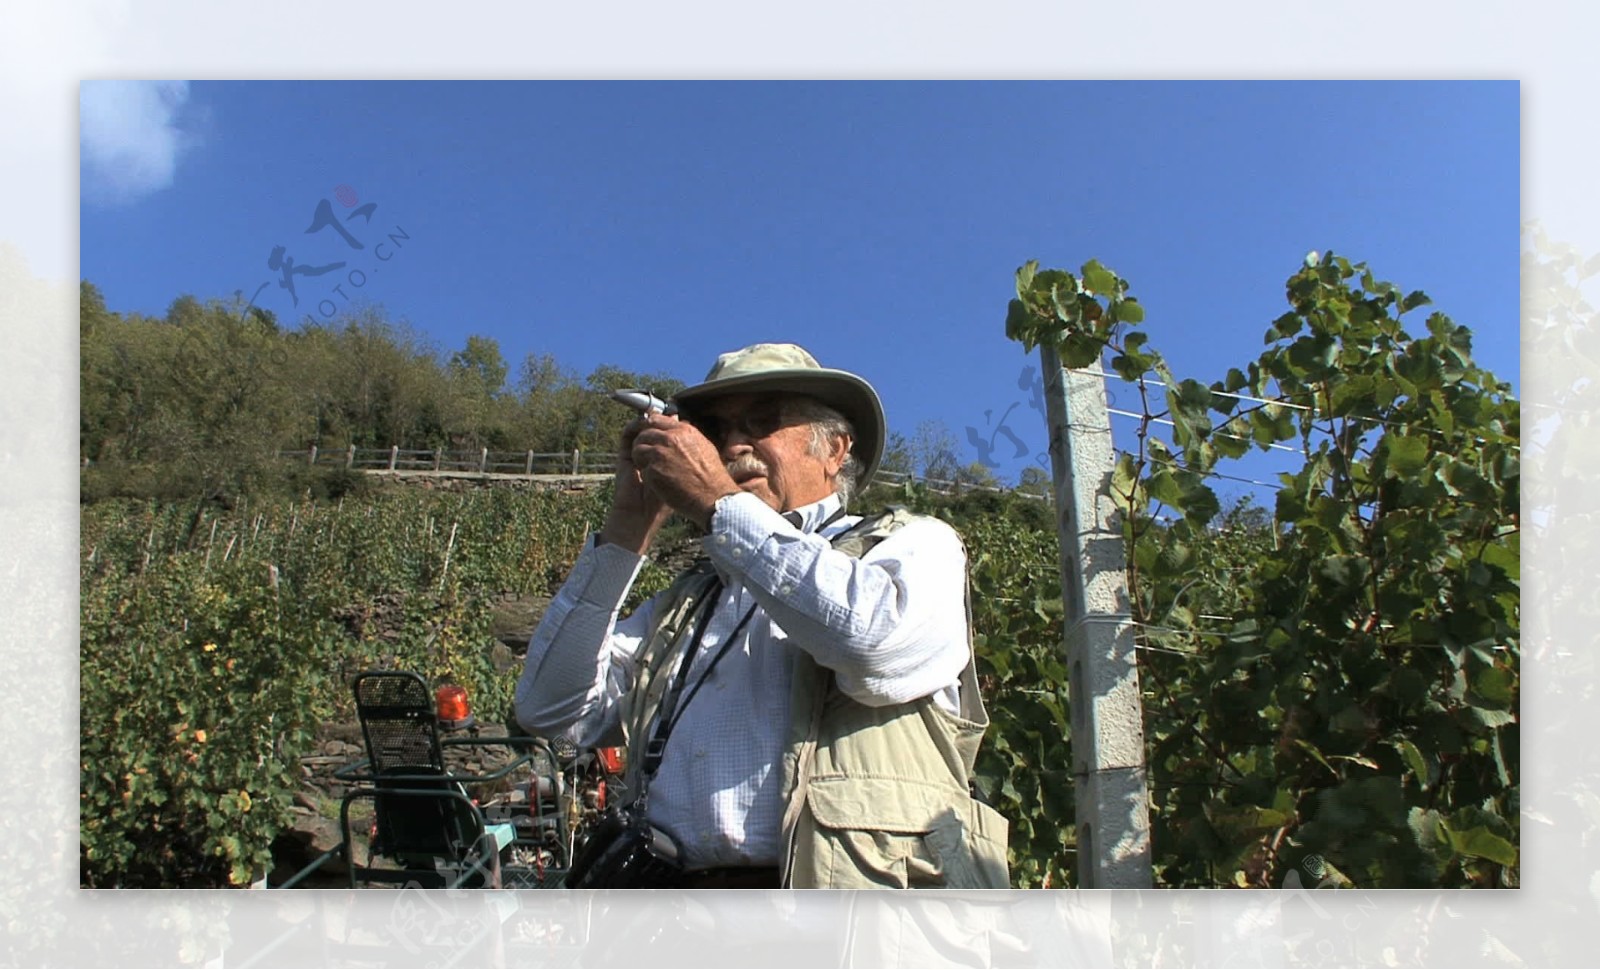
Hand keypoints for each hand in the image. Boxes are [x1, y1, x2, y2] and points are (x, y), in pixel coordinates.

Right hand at [597, 414, 672, 552]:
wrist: (643, 516)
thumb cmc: (667, 500)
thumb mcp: (682, 475)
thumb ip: (685, 456)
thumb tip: (694, 435)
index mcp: (665, 460)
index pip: (666, 436)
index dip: (671, 424)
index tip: (679, 414)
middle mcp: (651, 456)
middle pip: (654, 430)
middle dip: (660, 419)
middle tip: (668, 409)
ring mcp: (637, 456)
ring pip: (640, 430)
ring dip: (648, 420)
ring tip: (655, 413)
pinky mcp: (624, 458)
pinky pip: (626, 436)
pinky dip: (633, 426)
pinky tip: (642, 421)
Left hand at [630, 411, 740, 529]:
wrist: (713, 497)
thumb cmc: (712, 476)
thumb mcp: (704, 447)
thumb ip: (687, 435)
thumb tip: (680, 424)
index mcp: (683, 431)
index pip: (655, 419)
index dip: (648, 427)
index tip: (647, 436)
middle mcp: (670, 439)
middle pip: (643, 434)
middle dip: (642, 444)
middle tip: (646, 455)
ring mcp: (660, 454)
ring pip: (638, 449)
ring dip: (640, 459)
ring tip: (649, 468)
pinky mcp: (653, 470)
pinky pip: (642, 468)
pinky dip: (646, 475)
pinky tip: (656, 482)